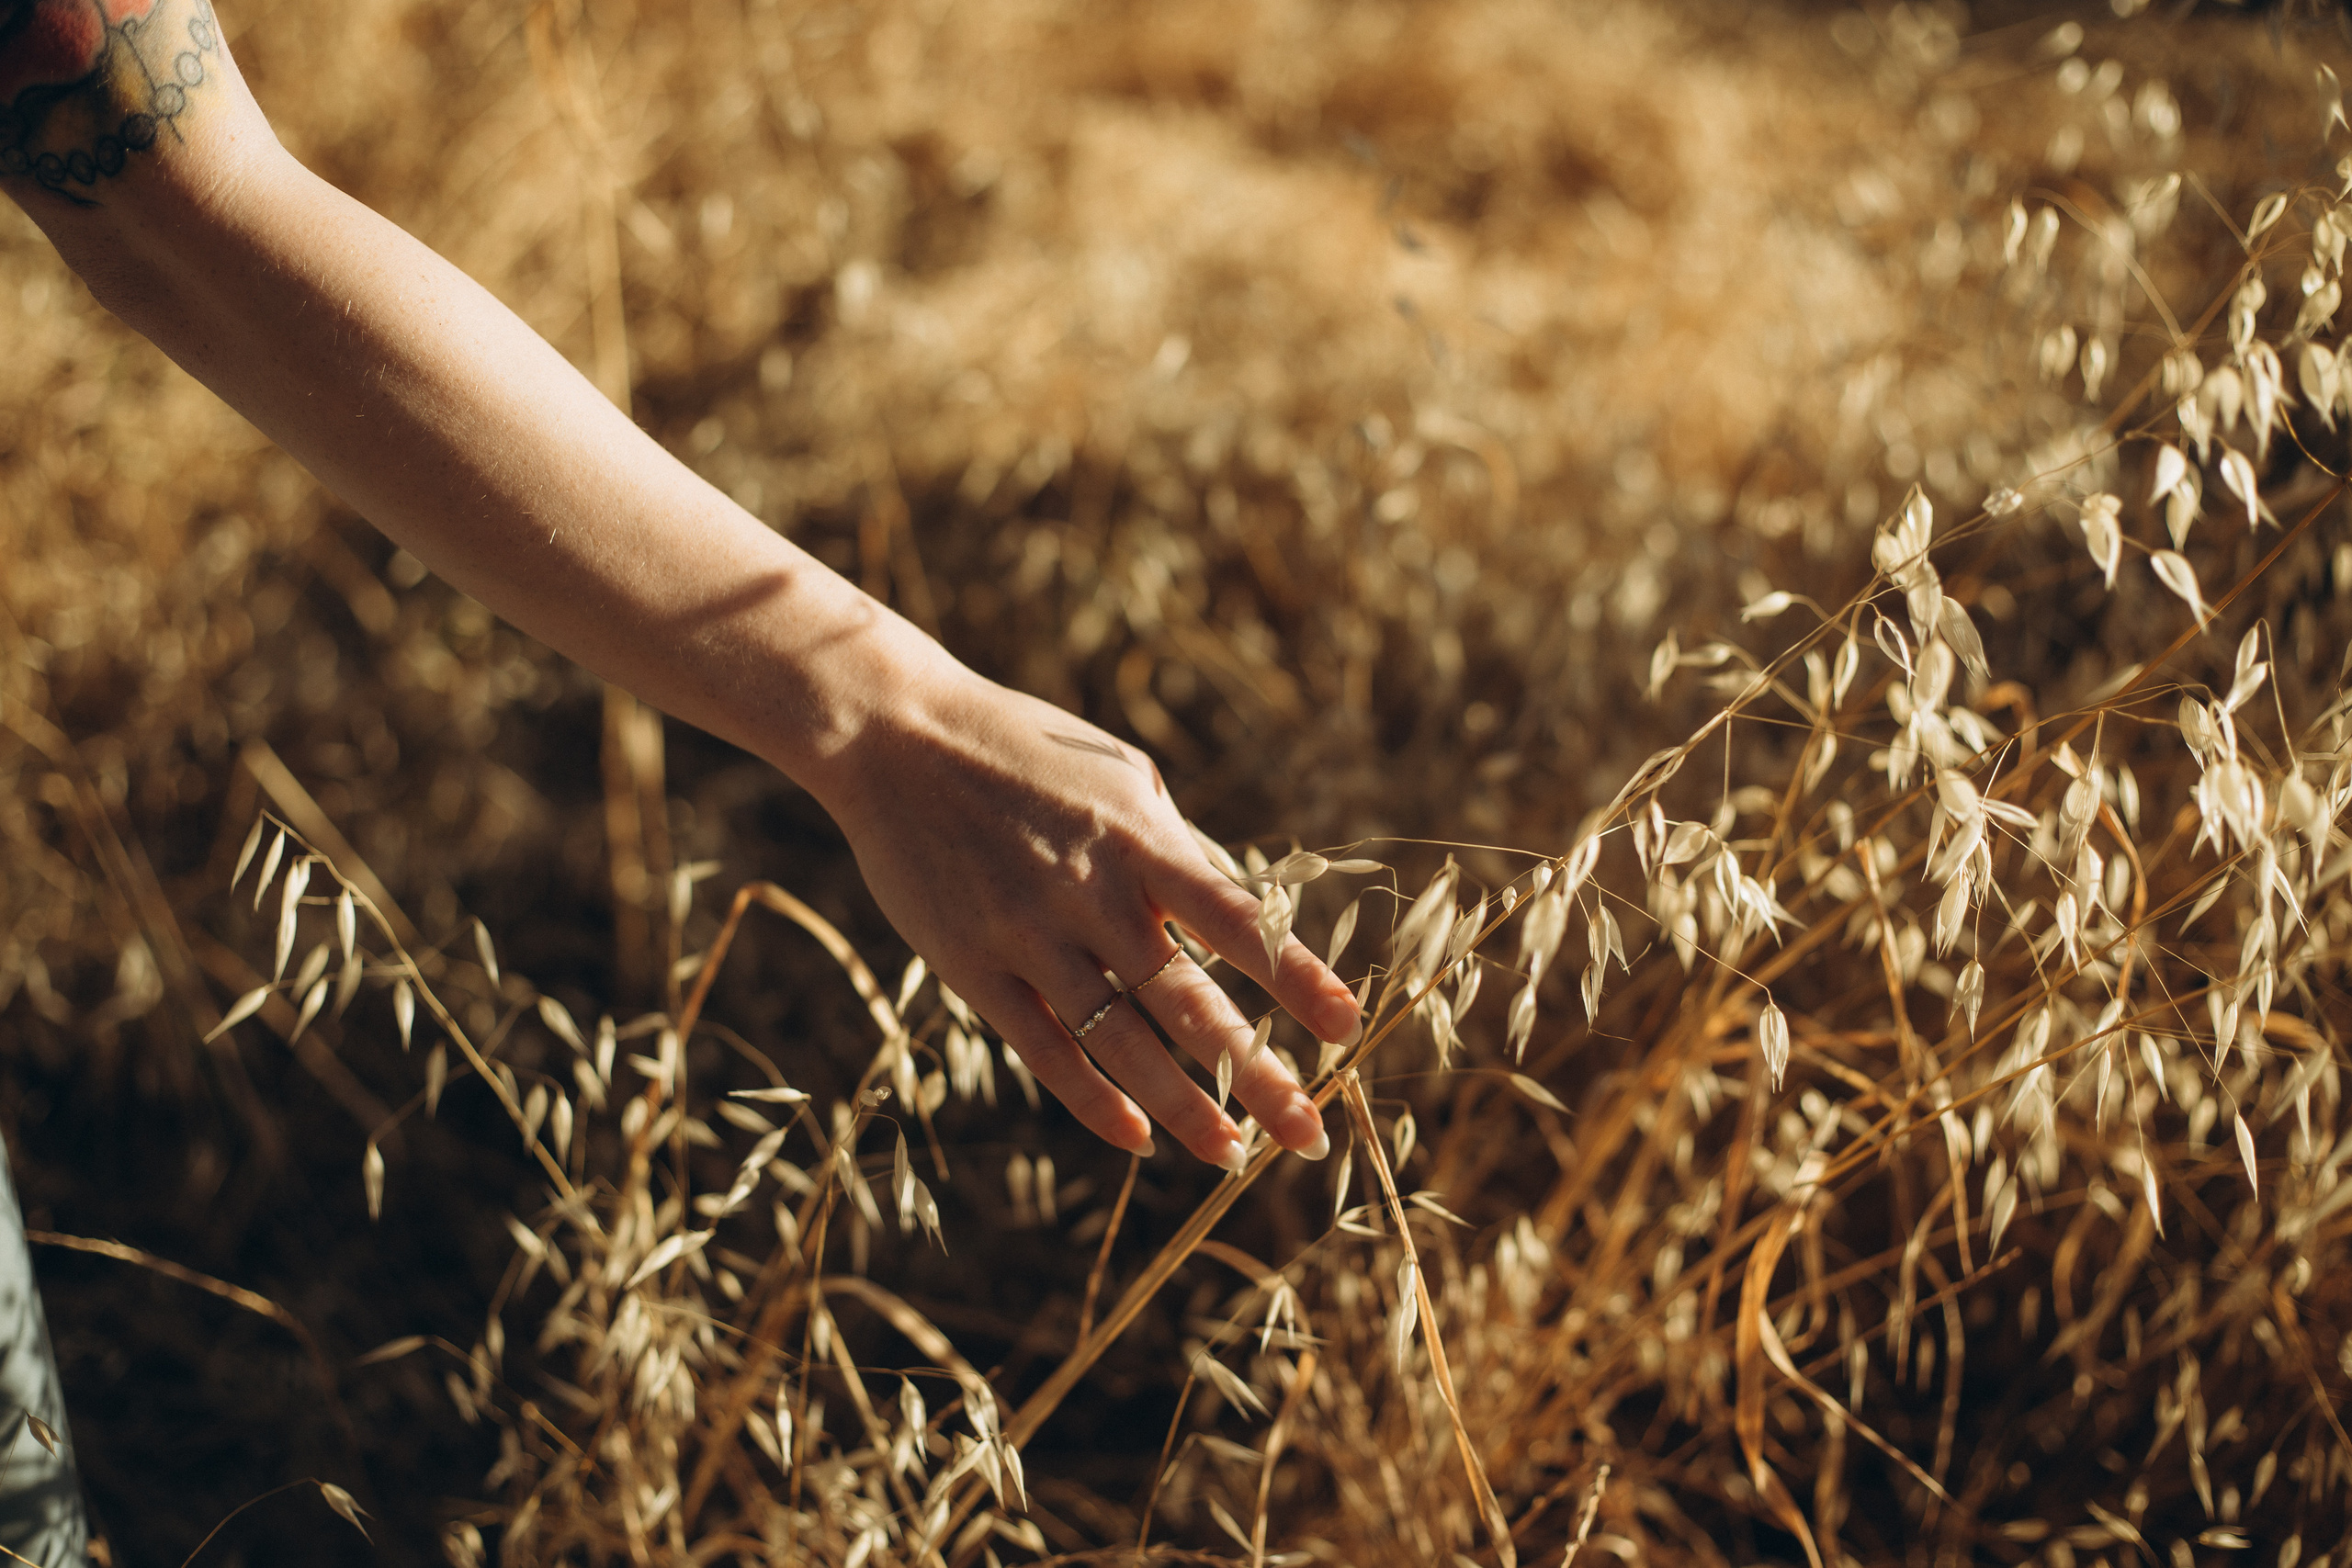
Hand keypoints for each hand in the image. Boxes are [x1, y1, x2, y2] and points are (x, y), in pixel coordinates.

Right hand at [811, 653, 1356, 1167]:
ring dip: (1182, 1107)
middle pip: (1188, 1002)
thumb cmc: (1023, 749)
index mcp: (1140, 841)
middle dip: (1256, 1075)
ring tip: (1231, 1156)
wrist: (894, 736)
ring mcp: (1029, 936)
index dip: (1295, 977)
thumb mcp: (1121, 777)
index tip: (1347, 1025)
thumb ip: (1176, 848)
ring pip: (1120, 1043)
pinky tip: (1136, 1140)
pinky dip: (1093, 1100)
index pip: (1238, 921)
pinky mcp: (974, 967)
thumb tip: (1242, 914)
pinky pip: (1044, 1051)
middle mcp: (1091, 895)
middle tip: (1308, 1134)